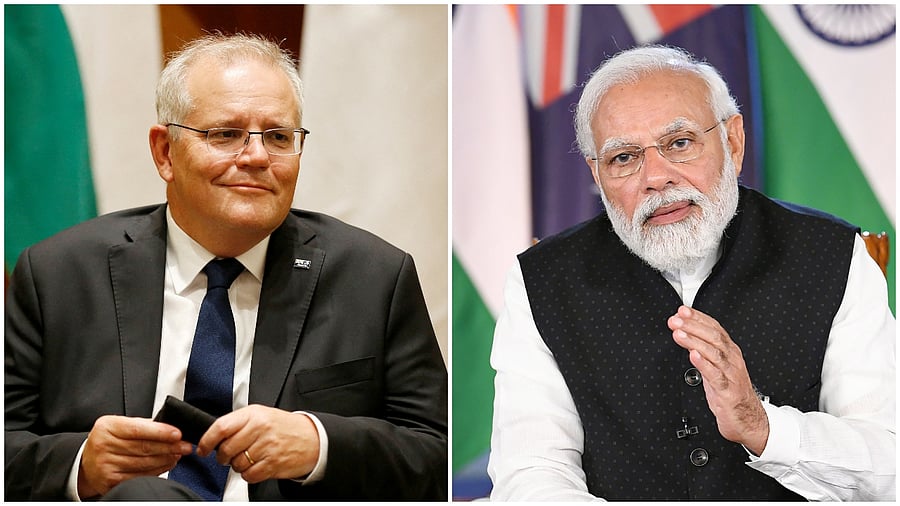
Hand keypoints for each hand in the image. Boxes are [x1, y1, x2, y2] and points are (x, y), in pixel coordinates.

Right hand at [79, 415, 192, 498]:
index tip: (178, 433)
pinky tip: (166, 464)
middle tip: (185, 445)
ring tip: (178, 454)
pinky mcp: (110, 481)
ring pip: (144, 463)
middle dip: (169, 446)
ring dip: (166, 459)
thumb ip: (143, 424)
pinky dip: (157, 471)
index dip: (160, 432)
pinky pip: (140, 476)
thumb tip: (170, 427)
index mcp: (106, 427)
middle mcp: (103, 446)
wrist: (86, 462)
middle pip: (143, 448)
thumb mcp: (119, 425)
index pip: (137, 429)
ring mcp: (105, 466)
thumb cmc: (107, 440)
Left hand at [196, 405, 319, 483]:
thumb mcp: (261, 415)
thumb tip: (213, 436)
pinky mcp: (273, 463)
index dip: (207, 440)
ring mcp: (267, 447)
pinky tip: (256, 466)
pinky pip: (249, 475)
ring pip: (237, 464)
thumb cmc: (285, 427)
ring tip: (249, 458)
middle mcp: (260, 429)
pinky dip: (249, 474)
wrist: (313, 438)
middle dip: (222, 457)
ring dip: (238, 466)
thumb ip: (238, 422)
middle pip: (226, 448)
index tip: (203, 448)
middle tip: (228, 455)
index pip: (221, 427)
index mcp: (253, 414)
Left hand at [668, 305, 768, 454]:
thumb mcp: (715, 367)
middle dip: (693, 326)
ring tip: (679, 334)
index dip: (698, 318)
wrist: (748, 419)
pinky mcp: (728, 392)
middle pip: (714, 337)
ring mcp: (731, 375)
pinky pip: (716, 375)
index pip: (715, 328)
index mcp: (730, 352)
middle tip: (676, 320)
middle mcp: (732, 360)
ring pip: (715, 353)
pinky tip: (693, 355)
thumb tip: (685, 333)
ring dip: (695, 341)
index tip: (682, 310)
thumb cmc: (730, 392)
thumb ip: (703, 350)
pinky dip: (704, 364)